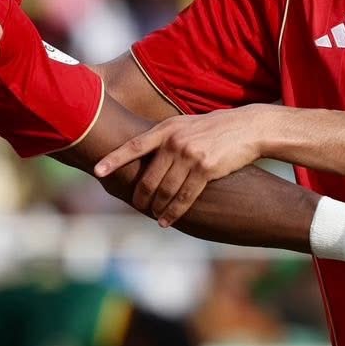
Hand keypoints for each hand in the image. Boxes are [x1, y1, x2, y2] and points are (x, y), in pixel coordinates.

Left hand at [91, 107, 263, 226]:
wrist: (248, 127)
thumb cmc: (214, 128)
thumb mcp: (185, 125)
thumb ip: (165, 138)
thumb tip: (142, 153)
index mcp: (166, 129)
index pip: (134, 146)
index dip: (114, 160)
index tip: (97, 171)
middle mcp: (174, 141)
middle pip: (148, 178)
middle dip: (140, 196)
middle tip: (137, 206)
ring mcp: (190, 155)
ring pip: (165, 190)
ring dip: (156, 208)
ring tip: (153, 215)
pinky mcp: (206, 169)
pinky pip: (184, 197)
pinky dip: (173, 212)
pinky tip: (166, 220)